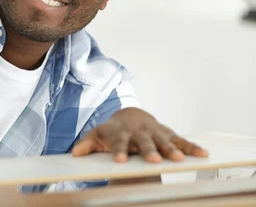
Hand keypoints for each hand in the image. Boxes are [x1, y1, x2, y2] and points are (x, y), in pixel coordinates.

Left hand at [71, 107, 208, 162]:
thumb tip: (75, 154)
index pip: (118, 142)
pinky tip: (203, 154)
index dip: (119, 151)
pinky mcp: (168, 134)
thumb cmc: (113, 130)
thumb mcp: (97, 135)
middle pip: (143, 142)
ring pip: (163, 141)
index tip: (119, 161)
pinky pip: (181, 140)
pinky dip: (191, 147)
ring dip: (170, 149)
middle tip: (152, 160)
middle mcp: (139, 132)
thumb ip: (87, 143)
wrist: (130, 116)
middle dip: (148, 150)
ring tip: (178, 159)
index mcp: (121, 133)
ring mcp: (155, 132)